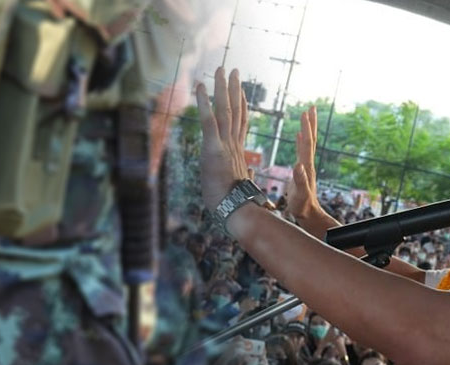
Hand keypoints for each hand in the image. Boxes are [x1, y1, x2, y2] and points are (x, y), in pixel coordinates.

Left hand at [196, 68, 251, 218]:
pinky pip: (208, 120)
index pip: (241, 123)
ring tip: (221, 69)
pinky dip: (204, 102)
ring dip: (221, 88)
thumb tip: (248, 179)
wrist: (235, 210)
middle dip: (234, 88)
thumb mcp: (237, 186)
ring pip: (224, 109)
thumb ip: (242, 177)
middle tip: (234, 70)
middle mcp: (233, 144)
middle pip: (235, 110)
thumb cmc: (235, 203)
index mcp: (238, 152)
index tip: (242, 91)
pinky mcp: (213, 148)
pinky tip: (201, 86)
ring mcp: (224, 144)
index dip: (242, 105)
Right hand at [287, 107, 322, 222]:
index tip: (305, 113)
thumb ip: (299, 181)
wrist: (308, 214)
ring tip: (306, 115)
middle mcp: (308, 163)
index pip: (307, 144)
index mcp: (306, 167)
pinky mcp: (302, 170)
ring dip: (307, 129)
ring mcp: (306, 166)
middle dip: (310, 123)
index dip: (306, 129)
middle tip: (311, 107)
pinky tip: (299, 135)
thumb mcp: (300, 195)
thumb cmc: (302, 206)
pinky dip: (301, 141)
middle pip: (310, 139)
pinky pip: (302, 151)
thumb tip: (298, 165)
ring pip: (307, 143)